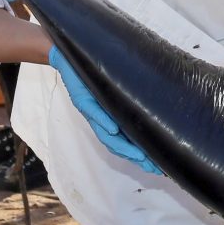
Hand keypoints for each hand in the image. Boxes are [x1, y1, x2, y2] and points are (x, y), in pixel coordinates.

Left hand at [49, 46, 160, 172]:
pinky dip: (104, 121)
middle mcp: (98, 119)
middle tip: (151, 167)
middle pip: (115, 145)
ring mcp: (90, 111)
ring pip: (105, 135)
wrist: (68, 57)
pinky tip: (114, 128)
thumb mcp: (112, 85)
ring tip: (138, 155)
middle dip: (134, 157)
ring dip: (122, 146)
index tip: (155, 166)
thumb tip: (155, 101)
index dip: (137, 155)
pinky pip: (93, 112)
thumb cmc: (93, 71)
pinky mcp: (82, 99)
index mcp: (107, 118)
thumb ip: (126, 96)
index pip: (123, 142)